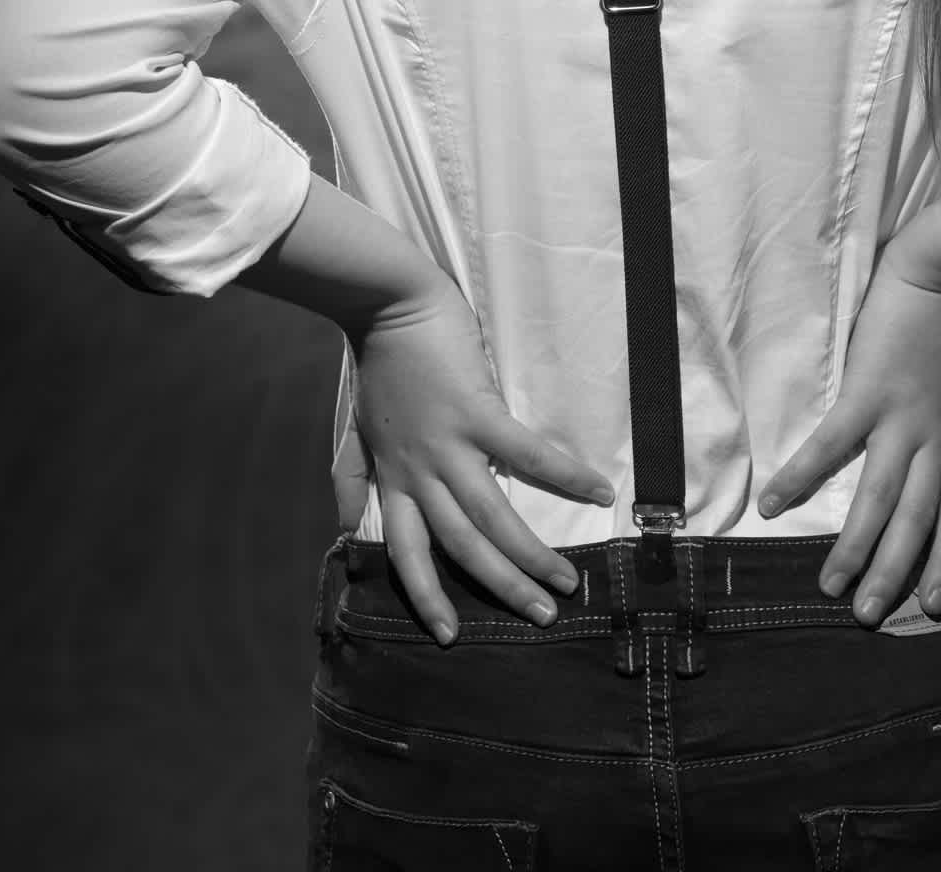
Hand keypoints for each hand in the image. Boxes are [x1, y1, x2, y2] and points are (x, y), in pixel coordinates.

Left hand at [334, 266, 613, 643]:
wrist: (384, 304)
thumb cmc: (378, 362)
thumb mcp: (355, 430)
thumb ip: (351, 478)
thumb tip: (342, 525)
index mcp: (395, 480)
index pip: (408, 554)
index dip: (427, 598)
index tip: (449, 636)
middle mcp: (420, 473)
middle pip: (461, 548)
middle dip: (502, 588)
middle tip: (543, 618)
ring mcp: (449, 445)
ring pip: (492, 518)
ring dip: (531, 556)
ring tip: (568, 583)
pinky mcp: (477, 411)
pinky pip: (526, 455)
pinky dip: (564, 475)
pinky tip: (599, 492)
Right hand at [757, 238, 940, 626]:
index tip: (930, 607)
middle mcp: (934, 443)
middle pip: (916, 523)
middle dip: (892, 575)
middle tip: (865, 616)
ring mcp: (901, 421)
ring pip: (880, 500)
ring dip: (855, 548)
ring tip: (828, 585)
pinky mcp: (867, 394)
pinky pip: (831, 446)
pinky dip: (801, 476)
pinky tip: (773, 504)